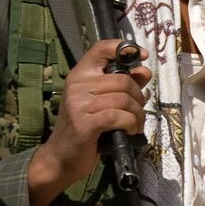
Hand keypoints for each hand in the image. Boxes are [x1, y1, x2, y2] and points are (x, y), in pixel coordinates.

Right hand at [27, 38, 152, 205]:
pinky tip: (129, 130)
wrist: (60, 157)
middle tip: (138, 110)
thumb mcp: (103, 101)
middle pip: (123, 80)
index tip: (142, 56)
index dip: (124, 48)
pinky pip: (119, 116)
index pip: (101, 49)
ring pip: (124, 99)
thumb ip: (123, 85)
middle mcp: (77, 85)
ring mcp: (78, 104)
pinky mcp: (84, 123)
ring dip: (137, 114)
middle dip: (138, 96)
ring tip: (135, 123)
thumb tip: (144, 71)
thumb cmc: (84, 127)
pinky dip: (130, 124)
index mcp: (80, 75)